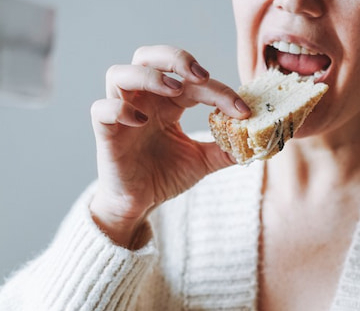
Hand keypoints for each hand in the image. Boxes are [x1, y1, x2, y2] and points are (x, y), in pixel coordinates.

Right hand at [89, 45, 250, 246]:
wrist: (139, 204)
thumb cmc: (164, 176)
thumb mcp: (202, 161)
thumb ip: (226, 149)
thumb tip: (257, 142)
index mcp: (167, 102)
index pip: (191, 81)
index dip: (218, 90)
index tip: (242, 109)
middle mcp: (143, 100)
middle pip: (148, 56)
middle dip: (175, 58)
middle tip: (201, 75)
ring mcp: (121, 113)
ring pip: (119, 74)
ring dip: (148, 76)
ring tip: (174, 91)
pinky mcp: (105, 133)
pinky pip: (102, 109)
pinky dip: (119, 109)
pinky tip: (141, 122)